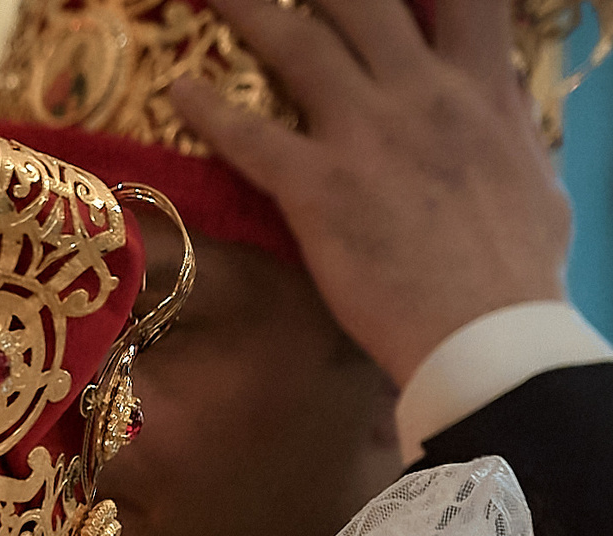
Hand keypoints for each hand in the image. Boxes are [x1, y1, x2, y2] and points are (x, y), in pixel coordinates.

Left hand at [172, 0, 570, 385]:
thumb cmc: (518, 269)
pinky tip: (177, 90)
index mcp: (482, 88)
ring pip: (298, 43)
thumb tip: (497, 109)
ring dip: (249, 10)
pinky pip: (250, 134)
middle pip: (363, 2)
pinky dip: (206, 108)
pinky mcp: (318, 186)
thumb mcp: (532, 177)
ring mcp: (366, 134)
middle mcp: (422, 92)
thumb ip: (503, 127)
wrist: (489, 329)